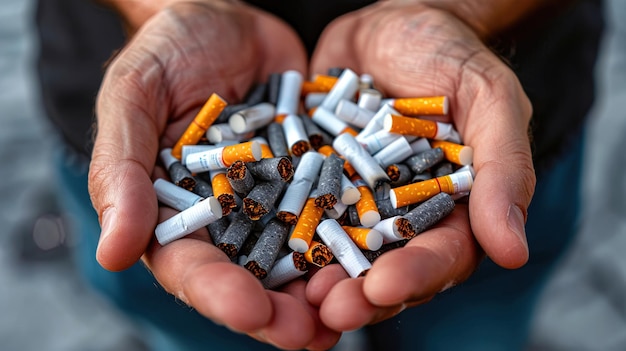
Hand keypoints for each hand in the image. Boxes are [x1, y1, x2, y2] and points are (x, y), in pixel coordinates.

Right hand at [88, 2, 338, 348]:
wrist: (228, 19)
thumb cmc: (169, 50)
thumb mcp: (135, 94)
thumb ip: (119, 167)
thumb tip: (112, 251)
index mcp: (176, 211)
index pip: (190, 265)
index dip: (217, 292)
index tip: (250, 312)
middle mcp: (229, 217)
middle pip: (251, 277)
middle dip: (280, 311)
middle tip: (312, 334)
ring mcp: (276, 200)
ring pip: (301, 256)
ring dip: (326, 287)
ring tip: (356, 308)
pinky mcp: (315, 176)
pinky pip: (337, 209)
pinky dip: (357, 236)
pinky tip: (382, 256)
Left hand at [308, 2, 534, 329]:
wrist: (391, 26)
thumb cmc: (450, 56)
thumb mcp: (489, 99)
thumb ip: (504, 169)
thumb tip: (514, 252)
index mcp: (448, 208)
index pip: (439, 253)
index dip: (415, 274)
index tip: (384, 286)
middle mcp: (396, 214)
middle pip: (382, 266)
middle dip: (358, 293)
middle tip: (330, 310)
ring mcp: (350, 200)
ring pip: (333, 251)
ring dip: (314, 278)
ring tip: (293, 294)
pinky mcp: (311, 180)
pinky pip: (293, 209)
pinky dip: (278, 230)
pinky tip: (255, 244)